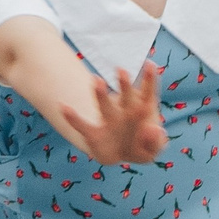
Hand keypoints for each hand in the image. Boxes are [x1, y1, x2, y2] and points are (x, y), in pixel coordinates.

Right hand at [37, 62, 165, 166]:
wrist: (119, 153)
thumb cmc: (140, 146)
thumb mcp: (152, 149)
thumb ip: (155, 142)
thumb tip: (154, 130)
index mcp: (142, 110)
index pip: (148, 93)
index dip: (149, 80)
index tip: (150, 65)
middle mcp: (125, 112)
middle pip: (126, 97)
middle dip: (124, 85)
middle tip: (120, 70)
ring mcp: (108, 121)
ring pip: (105, 107)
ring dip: (100, 95)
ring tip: (95, 80)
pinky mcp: (94, 134)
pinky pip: (82, 126)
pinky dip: (72, 118)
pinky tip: (63, 107)